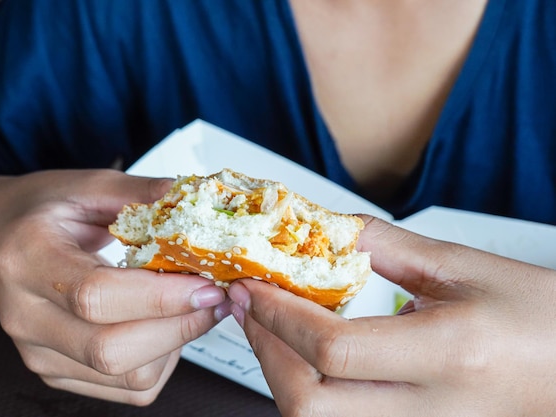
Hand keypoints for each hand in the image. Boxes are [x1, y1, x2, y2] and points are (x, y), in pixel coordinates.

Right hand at [0, 170, 226, 404]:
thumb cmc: (40, 211)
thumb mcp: (88, 185)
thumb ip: (142, 192)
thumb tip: (196, 198)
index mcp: (28, 258)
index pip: (95, 295)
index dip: (160, 297)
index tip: (207, 285)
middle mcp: (25, 316)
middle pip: (112, 349)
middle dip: (180, 327)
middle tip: (214, 297)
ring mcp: (38, 352)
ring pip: (127, 376)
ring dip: (176, 344)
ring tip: (190, 308)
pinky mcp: (56, 372)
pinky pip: (127, 388)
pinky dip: (161, 361)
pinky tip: (164, 327)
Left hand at [228, 215, 555, 415]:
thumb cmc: (543, 317)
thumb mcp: (465, 267)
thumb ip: (386, 247)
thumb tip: (329, 231)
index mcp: (450, 354)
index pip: (333, 348)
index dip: (279, 313)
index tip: (255, 284)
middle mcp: (432, 411)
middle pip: (309, 404)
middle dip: (265, 349)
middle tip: (251, 305)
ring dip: (280, 373)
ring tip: (271, 326)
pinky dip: (309, 392)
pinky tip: (306, 357)